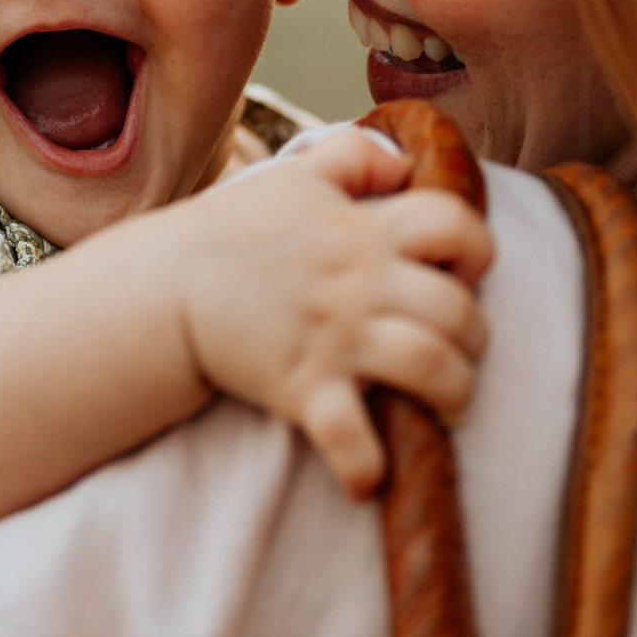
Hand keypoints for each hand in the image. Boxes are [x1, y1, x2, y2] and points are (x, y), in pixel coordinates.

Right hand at [162, 129, 493, 498]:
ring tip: (444, 403)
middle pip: (459, 309)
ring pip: (431, 367)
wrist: (160, 288)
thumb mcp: (293, 176)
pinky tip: (370, 479)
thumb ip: (353, 156)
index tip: (461, 273)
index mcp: (363, 230)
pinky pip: (350, 436)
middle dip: (475, 337)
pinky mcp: (302, 388)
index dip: (475, 249)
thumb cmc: (231, 231)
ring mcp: (335, 337)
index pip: (455, 223)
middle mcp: (360, 282)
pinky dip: (367, 466)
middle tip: (458, 351)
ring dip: (454, 393)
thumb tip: (403, 165)